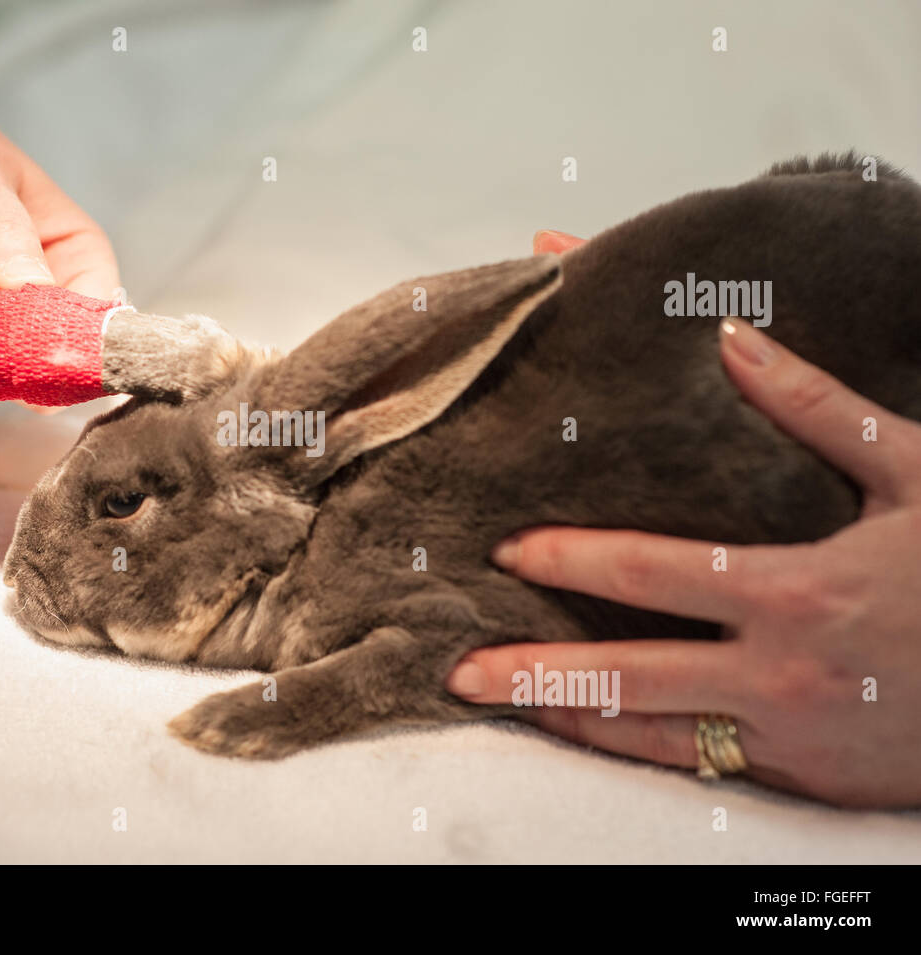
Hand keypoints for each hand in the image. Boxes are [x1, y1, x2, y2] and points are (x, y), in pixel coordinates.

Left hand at [445, 230, 920, 808]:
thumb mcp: (915, 475)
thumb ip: (818, 412)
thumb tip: (734, 342)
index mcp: (801, 590)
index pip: (654, 575)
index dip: (571, 563)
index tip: (510, 553)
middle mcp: (782, 674)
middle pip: (627, 675)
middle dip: (532, 669)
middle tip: (458, 667)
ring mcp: (791, 737)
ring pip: (651, 735)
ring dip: (568, 716)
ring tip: (500, 700)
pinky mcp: (807, 778)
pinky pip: (702, 766)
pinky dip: (635, 748)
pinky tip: (590, 731)